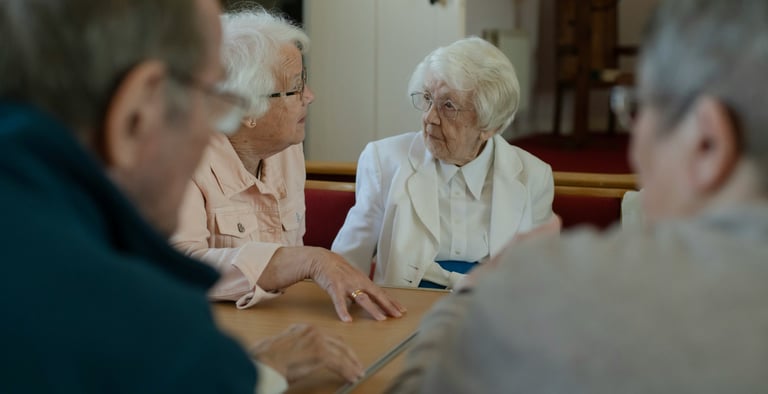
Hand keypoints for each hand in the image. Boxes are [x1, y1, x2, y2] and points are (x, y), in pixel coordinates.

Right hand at [251, 324, 363, 382]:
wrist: (264, 362)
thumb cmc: (267, 359)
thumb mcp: (284, 348)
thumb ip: (298, 348)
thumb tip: (306, 358)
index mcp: (303, 328)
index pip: (327, 337)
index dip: (339, 348)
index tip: (345, 355)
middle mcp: (312, 330)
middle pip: (338, 343)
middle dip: (349, 355)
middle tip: (356, 365)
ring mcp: (318, 340)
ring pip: (342, 353)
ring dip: (351, 364)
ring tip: (357, 372)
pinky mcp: (321, 353)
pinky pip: (340, 363)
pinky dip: (348, 371)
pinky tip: (352, 377)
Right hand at [257, 246, 406, 321]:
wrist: (319, 259)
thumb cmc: (336, 270)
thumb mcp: (352, 278)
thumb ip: (360, 289)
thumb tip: (368, 301)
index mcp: (363, 280)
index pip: (381, 292)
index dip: (391, 302)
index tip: (402, 311)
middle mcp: (358, 282)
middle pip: (376, 295)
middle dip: (388, 305)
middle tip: (398, 315)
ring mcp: (347, 284)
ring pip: (362, 298)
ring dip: (372, 309)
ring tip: (381, 319)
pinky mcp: (333, 287)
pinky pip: (339, 301)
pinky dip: (343, 310)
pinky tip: (347, 320)